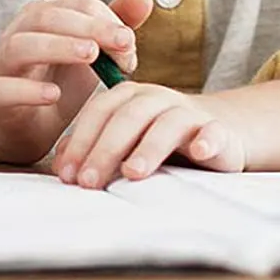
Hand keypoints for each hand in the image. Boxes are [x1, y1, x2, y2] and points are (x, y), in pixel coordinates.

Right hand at [0, 0, 151, 164]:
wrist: (26, 127)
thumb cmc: (60, 82)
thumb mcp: (92, 54)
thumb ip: (114, 27)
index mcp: (43, 17)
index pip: (75, 6)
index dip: (106, 20)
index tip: (131, 44)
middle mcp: (20, 32)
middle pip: (48, 18)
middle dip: (89, 27)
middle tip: (123, 43)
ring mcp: (5, 64)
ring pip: (22, 46)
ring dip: (57, 46)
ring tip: (91, 55)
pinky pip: (5, 89)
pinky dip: (29, 91)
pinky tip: (54, 94)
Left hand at [52, 82, 245, 187]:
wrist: (217, 132)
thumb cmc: (159, 140)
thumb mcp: (125, 141)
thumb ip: (93, 147)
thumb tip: (60, 167)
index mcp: (129, 97)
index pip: (99, 112)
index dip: (81, 141)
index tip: (66, 174)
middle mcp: (156, 98)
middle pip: (127, 118)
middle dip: (105, 150)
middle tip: (89, 182)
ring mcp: (188, 112)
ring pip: (167, 123)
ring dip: (149, 147)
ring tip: (133, 173)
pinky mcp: (218, 130)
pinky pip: (213, 131)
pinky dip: (207, 139)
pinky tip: (200, 152)